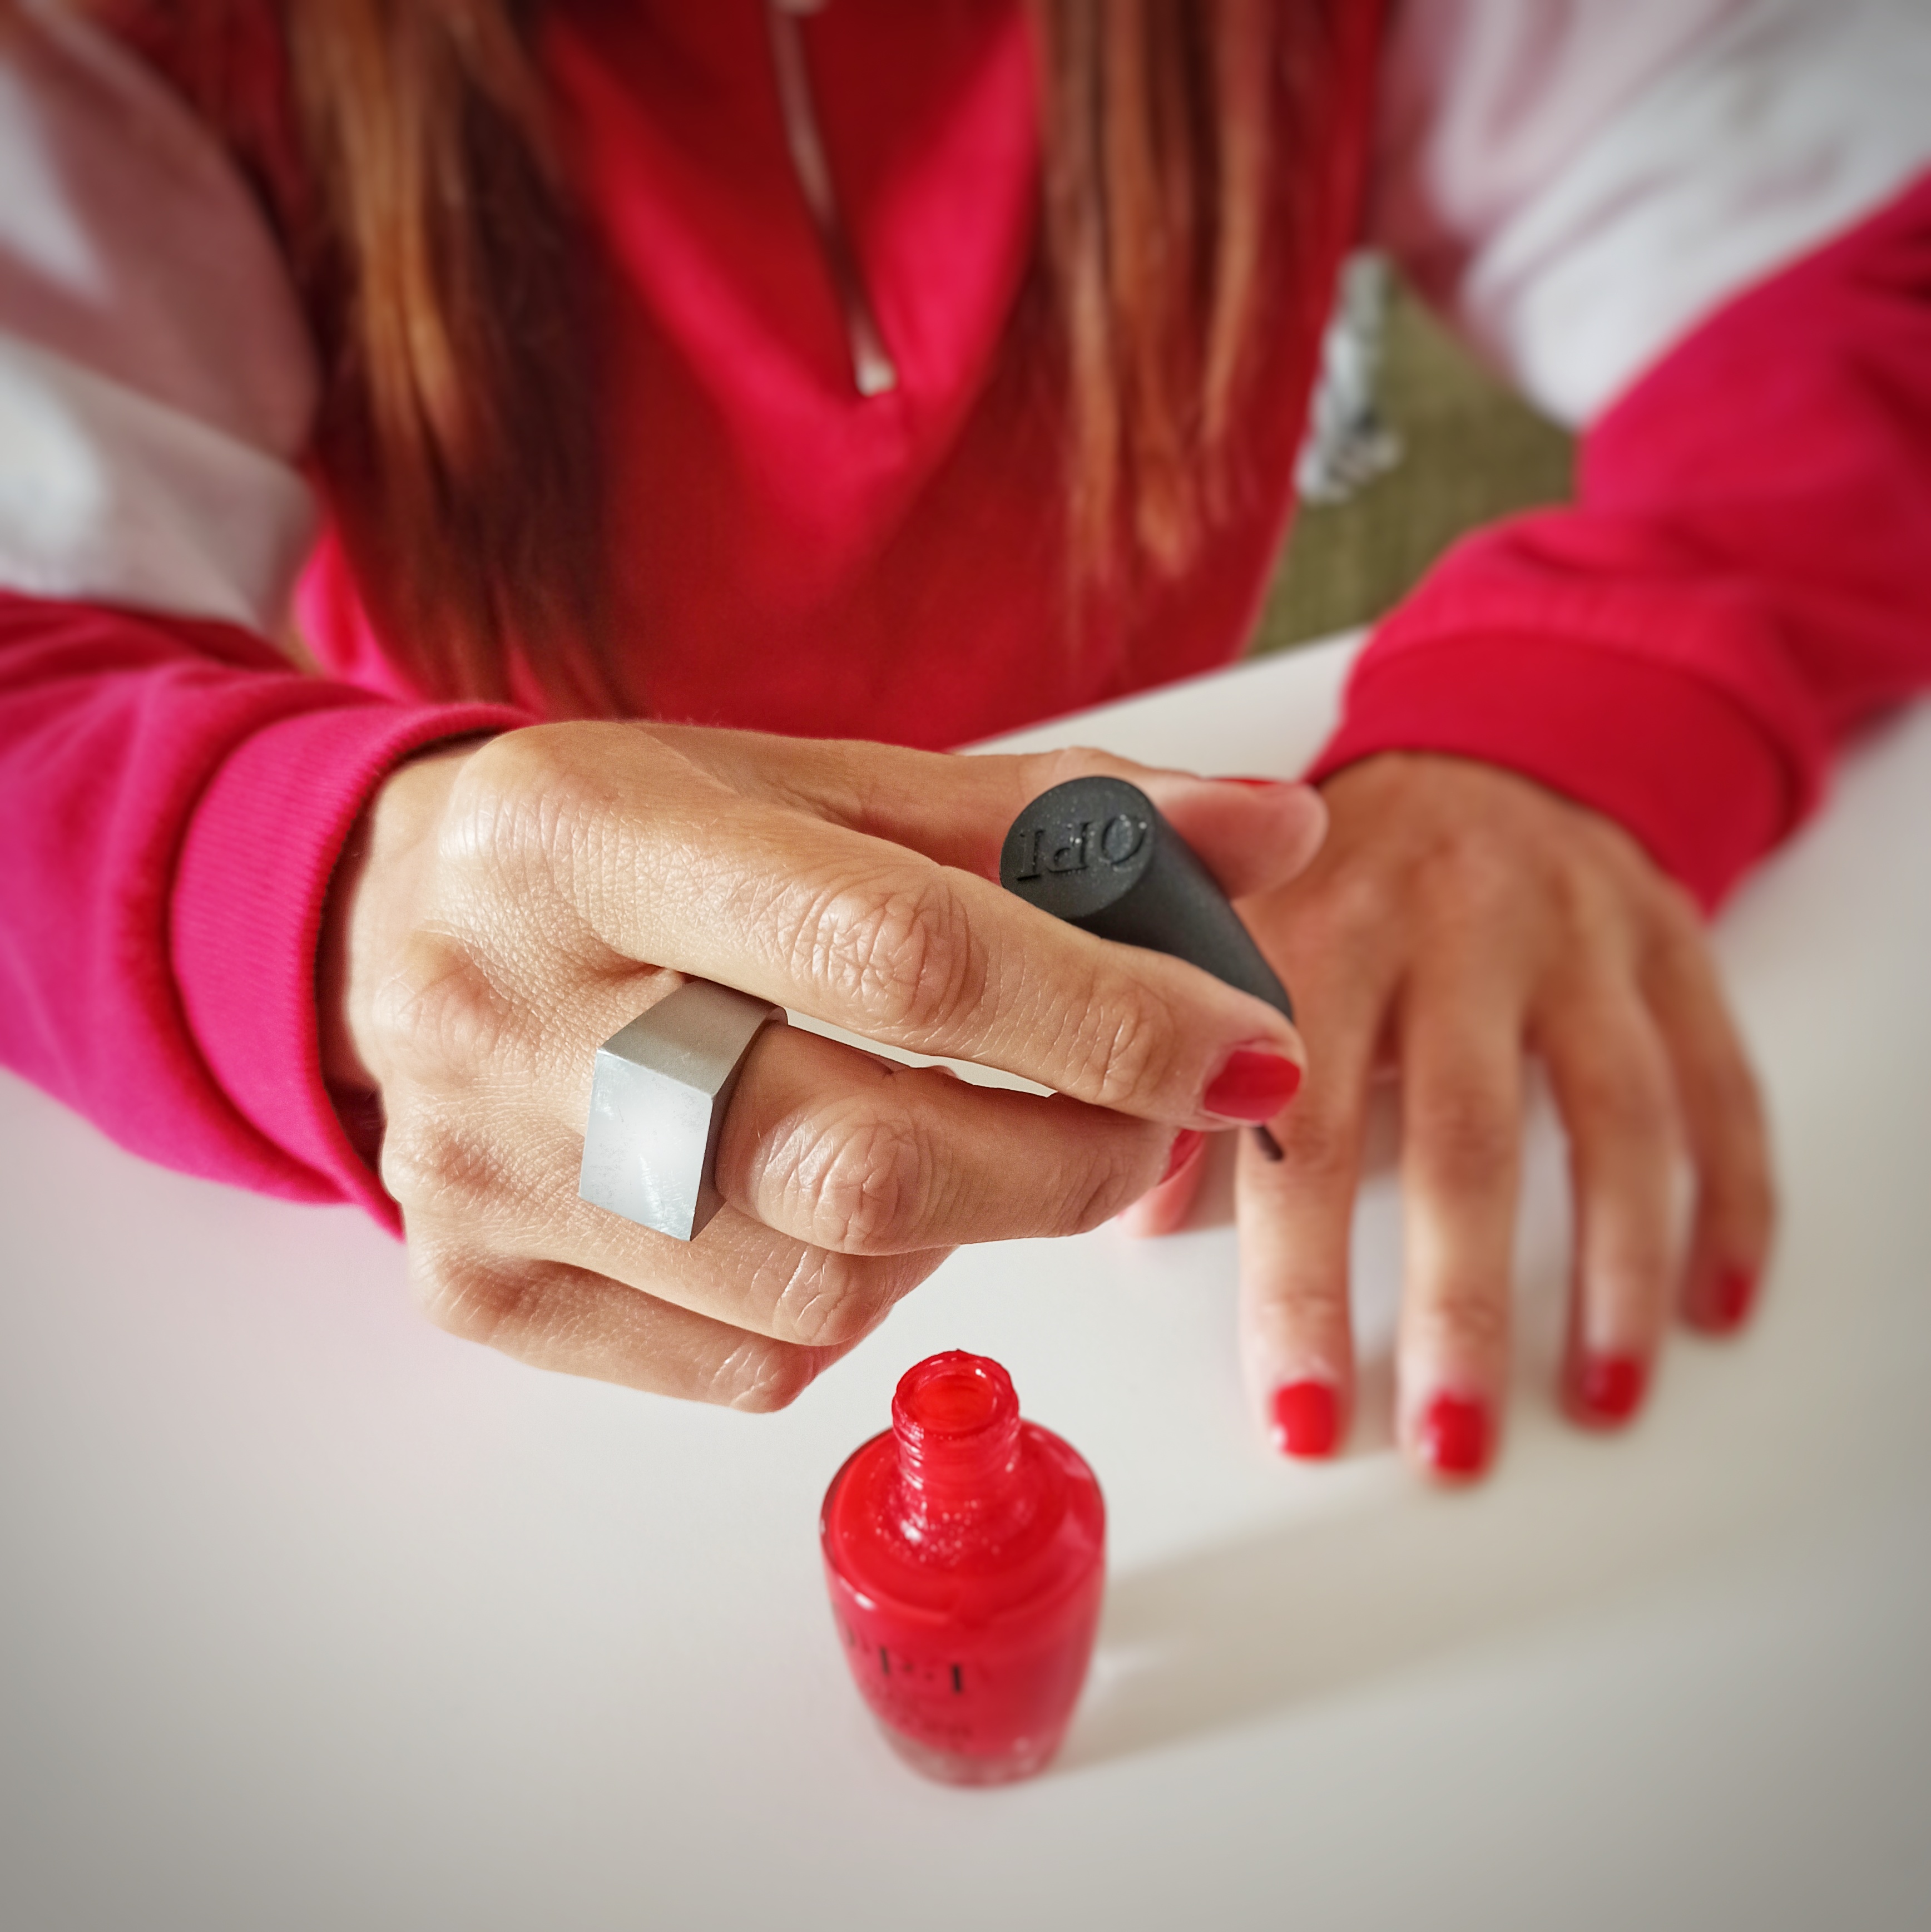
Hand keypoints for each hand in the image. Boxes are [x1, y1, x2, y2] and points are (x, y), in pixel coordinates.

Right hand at [320, 723, 1326, 1405]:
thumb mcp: (811, 785)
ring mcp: (481, 1175)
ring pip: (826, 1285)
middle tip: (1151, 1119)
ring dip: (963, 1229)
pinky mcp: (480, 1291)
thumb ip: (1043, 817)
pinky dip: (856, 1295)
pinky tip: (829, 1204)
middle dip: (1071, 1159)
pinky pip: (757, 1360)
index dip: (1105, 1015)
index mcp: (588, 837)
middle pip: (863, 1161)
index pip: (896, 951)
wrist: (380, 927)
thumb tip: (1277, 834)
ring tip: (952, 1138)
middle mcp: (507, 1014)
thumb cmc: (628, 844)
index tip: (1247, 1047)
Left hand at [1125, 751, 1773, 1478]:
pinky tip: (1714, 1303)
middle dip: (1455, 1305)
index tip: (1298, 1412)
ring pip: (1607, 1115)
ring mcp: (1572, 933)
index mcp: (1315, 926)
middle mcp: (1449, 923)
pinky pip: (1715, 1077)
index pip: (1298, 1127)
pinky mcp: (1669, 942)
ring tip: (1596, 1399)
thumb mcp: (1235, 932)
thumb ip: (1178, 1058)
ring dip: (1609, 1272)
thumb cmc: (1336, 870)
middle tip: (1447, 1442)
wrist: (1478, 745)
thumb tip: (1127, 1208)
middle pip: (1460, 1134)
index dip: (1299, 1279)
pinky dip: (1730, 1196)